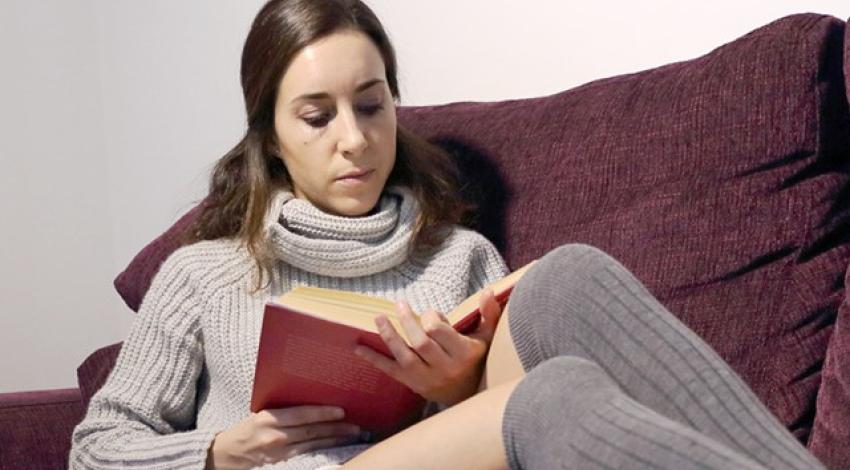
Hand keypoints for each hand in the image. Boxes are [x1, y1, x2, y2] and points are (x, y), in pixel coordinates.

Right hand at [206, 405, 363, 469]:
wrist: (227, 452)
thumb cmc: (247, 427)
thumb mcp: (261, 411)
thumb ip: (283, 405)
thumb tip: (312, 393)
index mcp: (269, 418)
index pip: (301, 414)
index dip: (323, 413)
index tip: (341, 410)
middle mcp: (275, 435)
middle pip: (312, 431)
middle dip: (336, 428)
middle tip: (357, 424)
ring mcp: (279, 451)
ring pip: (314, 443)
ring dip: (335, 439)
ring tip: (354, 433)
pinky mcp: (282, 461)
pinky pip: (308, 452)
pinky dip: (324, 447)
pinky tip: (338, 443)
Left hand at [353, 289, 503, 405]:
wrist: (467, 396)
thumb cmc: (475, 359)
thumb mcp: (486, 337)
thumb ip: (488, 313)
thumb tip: (488, 290)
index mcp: (463, 354)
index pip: (440, 332)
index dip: (432, 318)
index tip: (430, 313)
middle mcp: (445, 368)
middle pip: (421, 343)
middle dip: (408, 321)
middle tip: (400, 304)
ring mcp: (427, 378)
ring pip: (405, 356)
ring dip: (389, 336)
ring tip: (378, 318)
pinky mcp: (413, 384)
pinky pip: (391, 371)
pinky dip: (374, 359)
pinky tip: (359, 348)